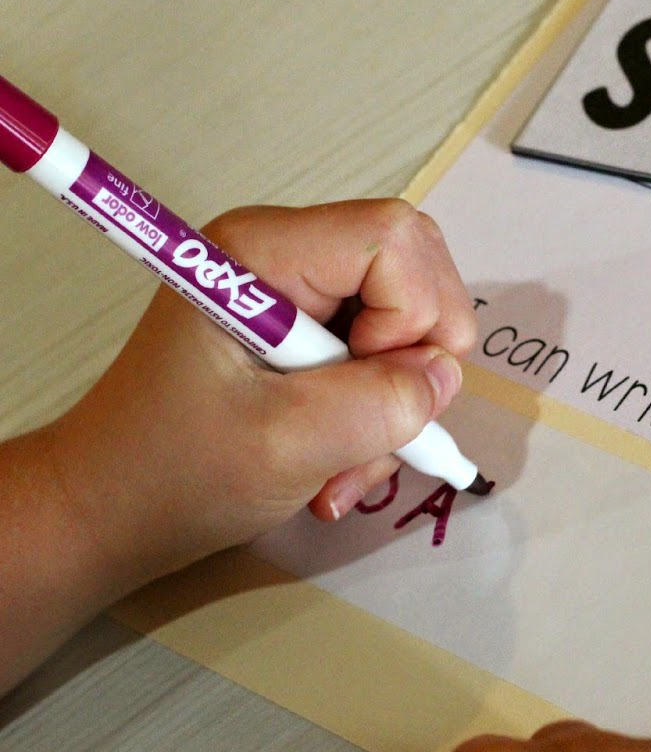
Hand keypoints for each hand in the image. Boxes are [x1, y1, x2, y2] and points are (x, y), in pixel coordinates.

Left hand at [0, 199, 474, 691]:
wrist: (110, 510)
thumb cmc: (172, 472)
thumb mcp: (288, 444)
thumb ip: (381, 403)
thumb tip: (440, 377)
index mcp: (262, 252)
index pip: (394, 241)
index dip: (410, 316)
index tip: (370, 384)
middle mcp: (286, 256)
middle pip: (414, 268)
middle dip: (417, 357)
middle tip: (376, 424)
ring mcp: (300, 294)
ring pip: (409, 320)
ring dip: (397, 402)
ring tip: (344, 464)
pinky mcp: (309, 332)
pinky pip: (387, 355)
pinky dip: (381, 414)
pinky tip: (339, 459)